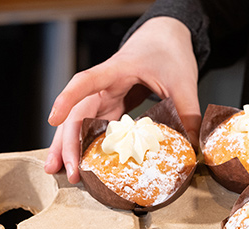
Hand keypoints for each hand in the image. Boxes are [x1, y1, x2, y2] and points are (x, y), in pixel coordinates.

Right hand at [44, 16, 200, 182]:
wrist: (165, 38)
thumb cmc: (168, 52)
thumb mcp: (183, 81)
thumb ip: (188, 113)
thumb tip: (194, 146)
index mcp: (118, 70)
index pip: (86, 81)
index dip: (68, 99)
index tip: (54, 119)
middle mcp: (104, 85)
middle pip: (77, 112)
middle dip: (68, 142)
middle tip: (67, 169)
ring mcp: (105, 96)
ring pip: (80, 122)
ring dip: (68, 146)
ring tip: (58, 171)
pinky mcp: (111, 106)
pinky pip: (93, 127)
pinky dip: (86, 145)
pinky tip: (81, 163)